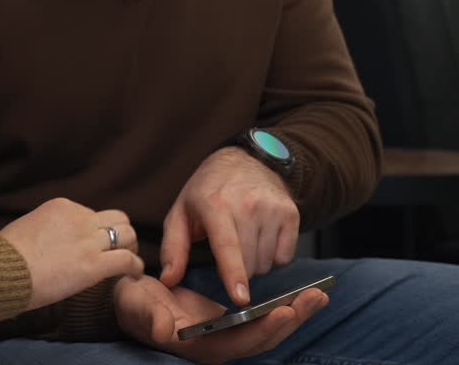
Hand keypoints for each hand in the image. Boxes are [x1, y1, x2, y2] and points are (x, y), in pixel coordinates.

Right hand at [0, 198, 144, 310]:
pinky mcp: (93, 265)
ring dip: (131, 248)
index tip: (94, 244)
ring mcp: (88, 240)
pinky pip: (127, 259)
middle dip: (121, 234)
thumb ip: (47, 228)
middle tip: (119, 251)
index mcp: (62, 206)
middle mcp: (79, 218)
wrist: (1, 270)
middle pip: (118, 218)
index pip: (93, 212)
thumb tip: (51, 240)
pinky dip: (135, 266)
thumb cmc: (5, 255)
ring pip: (128, 235)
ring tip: (128, 263)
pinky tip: (133, 274)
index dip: (98, 230)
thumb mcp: (28, 226)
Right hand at [115, 275, 328, 363]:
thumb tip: (167, 329)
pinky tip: (300, 296)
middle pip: (263, 340)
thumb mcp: (137, 307)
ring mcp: (226, 337)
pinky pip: (263, 321)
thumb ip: (150, 318)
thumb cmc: (133, 305)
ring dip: (295, 314)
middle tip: (317, 296)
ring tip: (319, 294)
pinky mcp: (231, 325)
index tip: (285, 310)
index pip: (240, 343)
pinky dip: (284, 308)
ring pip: (268, 332)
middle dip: (292, 320)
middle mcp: (217, 347)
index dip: (264, 329)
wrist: (131, 302)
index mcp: (199, 347)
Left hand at [160, 147, 299, 304]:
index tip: (241, 298)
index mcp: (215, 204)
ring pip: (267, 263)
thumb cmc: (207, 191)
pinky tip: (261, 237)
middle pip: (249, 263)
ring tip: (243, 240)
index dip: (233, 274)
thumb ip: (172, 249)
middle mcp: (248, 204)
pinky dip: (273, 256)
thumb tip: (167, 280)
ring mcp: (272, 208)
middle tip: (227, 251)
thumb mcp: (180, 213)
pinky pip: (285, 256)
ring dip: (255, 263)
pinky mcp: (291, 212)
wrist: (244, 160)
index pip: (227, 246)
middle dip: (237, 271)